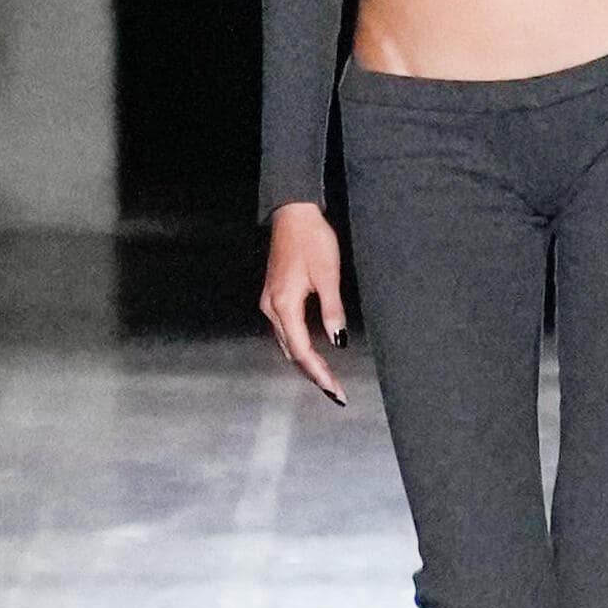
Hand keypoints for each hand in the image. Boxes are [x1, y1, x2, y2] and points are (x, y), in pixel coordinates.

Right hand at [259, 203, 347, 403]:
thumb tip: (337, 341)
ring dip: (306, 363)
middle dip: (313, 374)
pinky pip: (286, 331)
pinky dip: (299, 347)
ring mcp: (270, 302)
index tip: (336, 390)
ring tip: (327, 379)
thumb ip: (332, 310)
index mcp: (284, 305)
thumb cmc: (312, 240)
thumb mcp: (328, 275)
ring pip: (287, 344)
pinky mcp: (274, 296)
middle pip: (292, 352)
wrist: (293, 214)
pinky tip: (312, 354)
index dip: (319, 373)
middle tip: (336, 392)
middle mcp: (272, 308)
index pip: (302, 351)